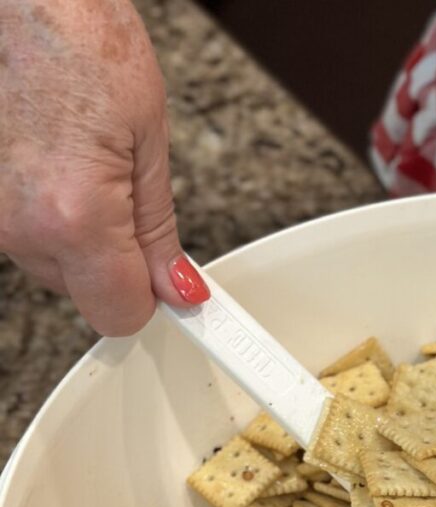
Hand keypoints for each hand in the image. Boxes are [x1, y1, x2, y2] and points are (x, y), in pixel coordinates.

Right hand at [0, 0, 207, 336]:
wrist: (33, 4)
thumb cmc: (88, 52)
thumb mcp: (150, 148)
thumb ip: (159, 234)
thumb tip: (179, 290)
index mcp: (75, 218)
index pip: (119, 313)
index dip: (150, 300)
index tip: (169, 288)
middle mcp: (23, 227)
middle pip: (88, 294)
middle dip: (116, 264)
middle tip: (127, 202)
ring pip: (59, 270)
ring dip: (83, 241)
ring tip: (89, 172)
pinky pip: (32, 241)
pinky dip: (54, 221)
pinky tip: (60, 172)